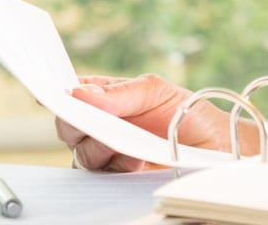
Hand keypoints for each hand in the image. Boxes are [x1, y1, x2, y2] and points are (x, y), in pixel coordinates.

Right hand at [58, 73, 236, 171]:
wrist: (214, 146)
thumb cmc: (186, 113)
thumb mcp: (156, 91)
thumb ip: (119, 92)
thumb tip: (79, 92)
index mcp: (106, 97)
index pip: (72, 94)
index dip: (58, 94)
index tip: (53, 95)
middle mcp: (101, 125)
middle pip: (68, 127)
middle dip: (80, 124)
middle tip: (101, 124)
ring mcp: (106, 152)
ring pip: (81, 153)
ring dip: (102, 147)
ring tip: (131, 144)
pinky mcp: (115, 176)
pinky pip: (98, 176)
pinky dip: (115, 166)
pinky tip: (135, 160)